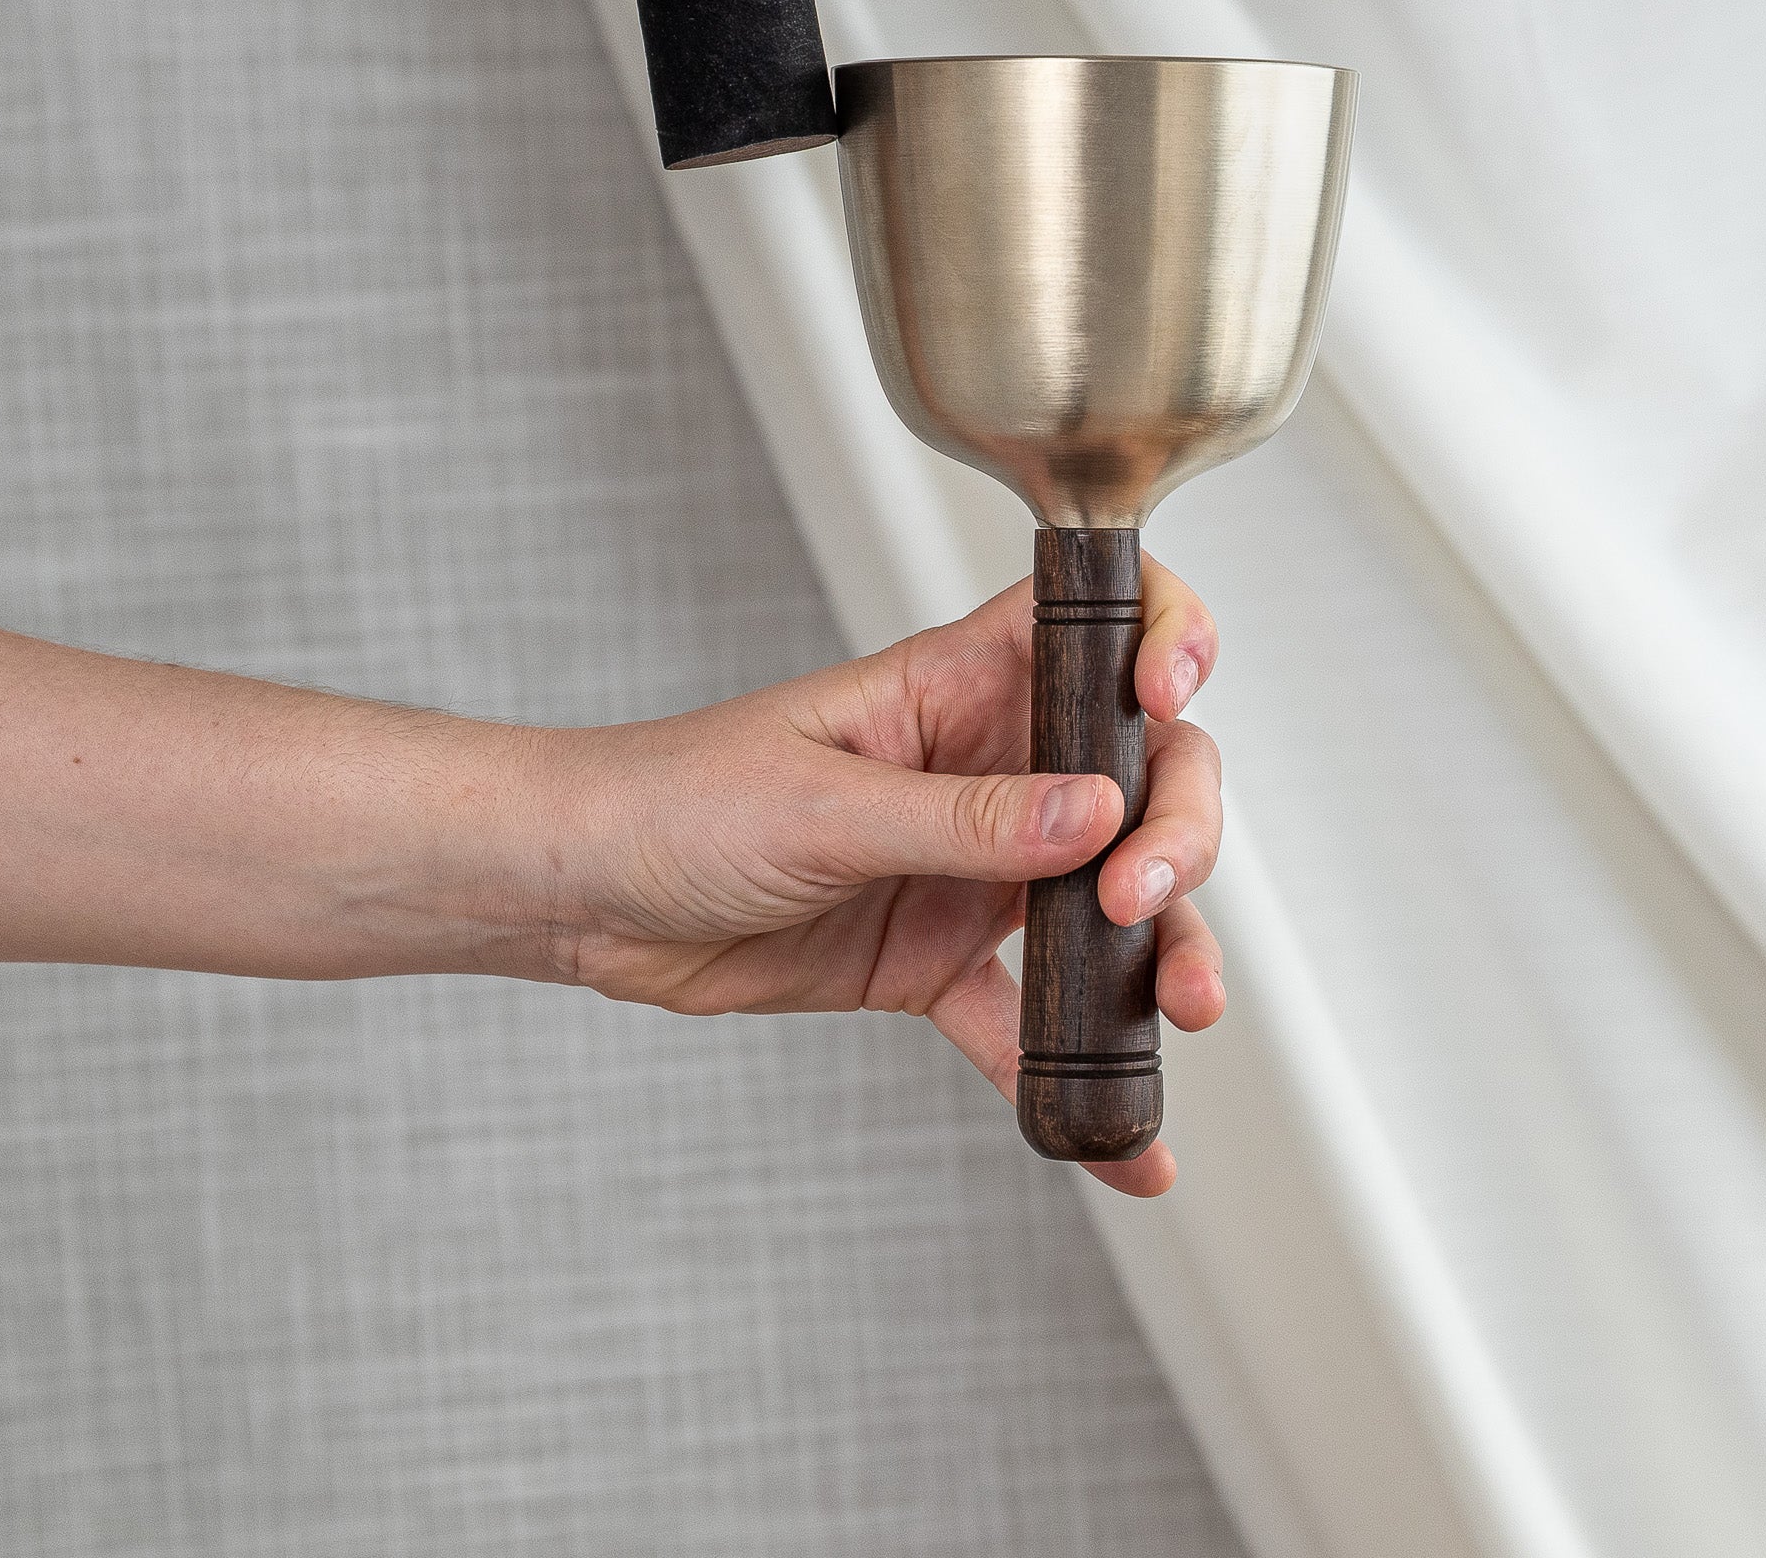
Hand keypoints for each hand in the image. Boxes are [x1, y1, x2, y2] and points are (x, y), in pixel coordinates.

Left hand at [550, 558, 1225, 1195]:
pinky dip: (1071, 1069)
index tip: (1166, 697)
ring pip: (1106, 897)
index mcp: (955, 686)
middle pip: (1135, 774)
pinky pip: (1028, 1014)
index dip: (1157, 634)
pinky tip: (1120, 1142)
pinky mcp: (937, 956)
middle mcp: (987, 767)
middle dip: (1175, 831)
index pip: (1090, 623)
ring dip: (1160, 953)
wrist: (585, 897)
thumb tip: (1097, 815)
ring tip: (1181, 1012)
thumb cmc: (675, 799)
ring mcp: (970, 865)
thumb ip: (962, 820)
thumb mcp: (821, 807)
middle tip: (1143, 899)